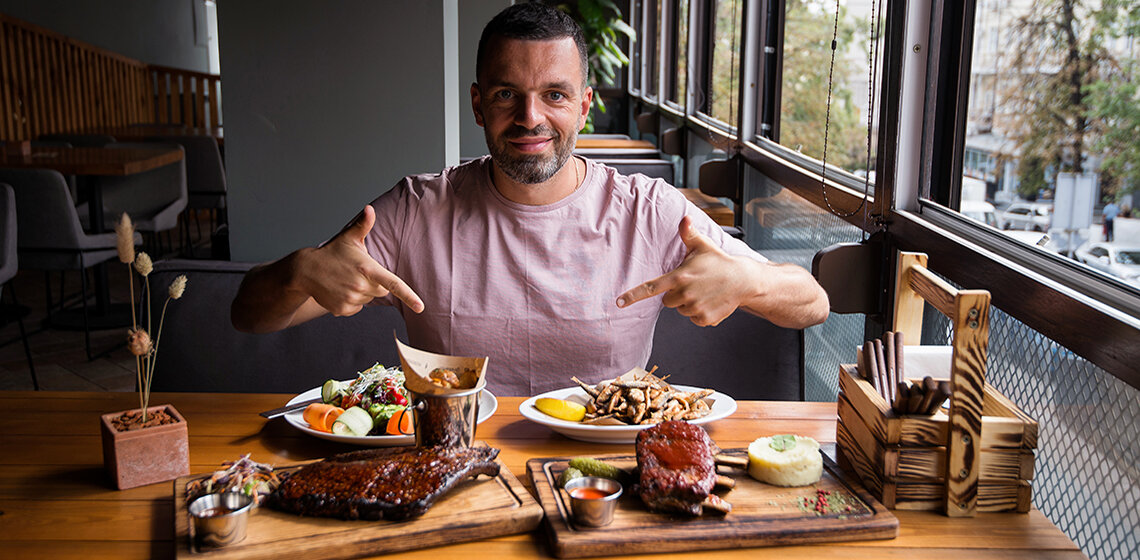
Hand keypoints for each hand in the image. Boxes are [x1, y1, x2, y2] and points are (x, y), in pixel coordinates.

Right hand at [294, 205, 423, 315]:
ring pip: (368, 299)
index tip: (420, 307)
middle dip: (375, 283)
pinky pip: (356, 308)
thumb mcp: (349, 238)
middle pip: (382, 291)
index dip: (408, 296)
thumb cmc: (332, 252)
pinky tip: (340, 289)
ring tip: (347, 280)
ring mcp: (351, 298)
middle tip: (359, 272)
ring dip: (362, 292)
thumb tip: (370, 208)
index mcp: (367, 268)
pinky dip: (352, 301)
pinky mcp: (342, 309)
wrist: (305, 270)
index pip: (393, 284)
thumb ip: (363, 224)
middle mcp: (360, 285)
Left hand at [616, 216, 755, 326]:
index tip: (619, 303)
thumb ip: (688, 234)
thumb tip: (684, 219)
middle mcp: (685, 294)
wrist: (744, 281)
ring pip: (682, 310)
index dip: (634, 295)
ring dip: (689, 303)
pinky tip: (712, 301)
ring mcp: (695, 308)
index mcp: (680, 277)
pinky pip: (694, 319)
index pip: (651, 288)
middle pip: (668, 301)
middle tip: (693, 284)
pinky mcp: (705, 319)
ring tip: (705, 291)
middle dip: (677, 294)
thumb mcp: (703, 246)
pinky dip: (701, 313)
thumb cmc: (720, 261)